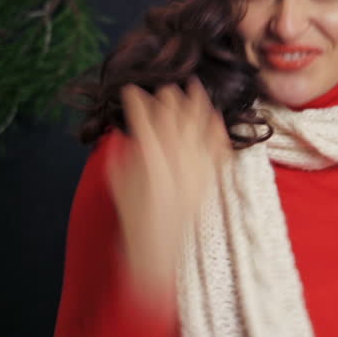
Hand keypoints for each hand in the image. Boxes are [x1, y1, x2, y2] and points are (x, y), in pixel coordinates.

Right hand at [109, 78, 229, 310]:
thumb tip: (127, 132)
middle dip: (170, 101)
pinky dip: (218, 132)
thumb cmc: (134, 218)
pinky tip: (217, 117)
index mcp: (150, 165)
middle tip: (166, 87)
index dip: (138, 104)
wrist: (158, 249)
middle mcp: (176, 165)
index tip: (131, 90)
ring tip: (196, 87)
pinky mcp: (209, 179)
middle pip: (175, 122)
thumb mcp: (120, 184)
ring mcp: (197, 171)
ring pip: (199, 130)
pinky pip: (218, 151)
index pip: (146, 124)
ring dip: (197, 107)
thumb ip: (123, 156)